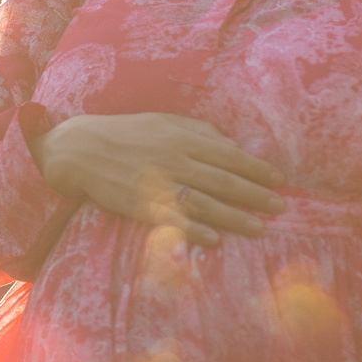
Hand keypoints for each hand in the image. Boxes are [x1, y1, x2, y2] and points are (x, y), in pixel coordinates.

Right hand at [25, 112, 284, 244]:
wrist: (80, 149)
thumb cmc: (126, 133)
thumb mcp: (164, 121)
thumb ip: (198, 130)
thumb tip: (229, 143)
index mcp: (183, 138)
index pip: (229, 155)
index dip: (257, 168)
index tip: (279, 180)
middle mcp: (175, 160)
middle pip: (223, 180)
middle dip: (255, 195)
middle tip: (280, 207)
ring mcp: (158, 184)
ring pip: (205, 203)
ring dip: (235, 217)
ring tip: (259, 228)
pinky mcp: (141, 205)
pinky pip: (173, 220)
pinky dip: (194, 230)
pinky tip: (214, 240)